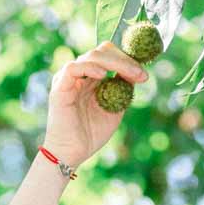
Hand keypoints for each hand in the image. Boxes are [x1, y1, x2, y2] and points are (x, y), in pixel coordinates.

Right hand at [44, 41, 147, 166]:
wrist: (72, 153)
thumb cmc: (91, 134)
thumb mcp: (114, 108)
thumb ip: (123, 90)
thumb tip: (137, 73)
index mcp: (91, 78)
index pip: (109, 55)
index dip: (127, 59)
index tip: (143, 74)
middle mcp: (80, 74)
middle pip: (102, 52)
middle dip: (124, 60)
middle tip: (140, 73)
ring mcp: (68, 79)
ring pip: (91, 56)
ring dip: (115, 63)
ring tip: (130, 74)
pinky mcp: (60, 87)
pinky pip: (73, 68)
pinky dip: (90, 67)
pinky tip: (103, 75)